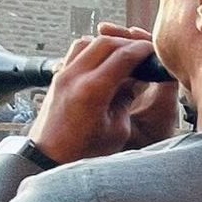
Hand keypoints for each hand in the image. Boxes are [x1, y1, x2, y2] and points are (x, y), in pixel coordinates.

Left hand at [29, 29, 172, 164]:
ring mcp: (63, 75)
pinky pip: (76, 52)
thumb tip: (135, 81)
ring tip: (123, 53)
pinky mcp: (57, 78)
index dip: (143, 50)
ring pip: (88, 42)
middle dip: (128, 42)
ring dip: (109, 43)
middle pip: (105, 42)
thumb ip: (126, 100)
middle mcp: (74, 77)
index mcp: (92, 90)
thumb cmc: (81, 152)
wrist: (48, 159)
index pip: (123, 56)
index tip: (154, 50)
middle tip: (143, 49)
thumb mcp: (117, 130)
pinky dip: (93, 50)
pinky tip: (104, 61)